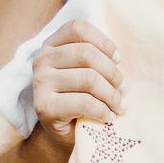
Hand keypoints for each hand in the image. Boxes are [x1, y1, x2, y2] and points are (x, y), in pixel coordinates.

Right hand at [33, 19, 125, 151]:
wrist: (63, 135)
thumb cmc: (80, 97)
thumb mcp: (87, 71)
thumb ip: (97, 56)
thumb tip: (122, 55)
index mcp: (52, 44)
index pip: (78, 27)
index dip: (103, 41)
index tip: (119, 59)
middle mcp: (42, 59)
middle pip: (86, 53)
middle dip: (112, 72)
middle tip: (123, 88)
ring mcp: (40, 82)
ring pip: (88, 78)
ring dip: (111, 94)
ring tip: (120, 105)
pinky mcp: (44, 106)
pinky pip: (83, 102)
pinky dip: (103, 110)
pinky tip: (109, 116)